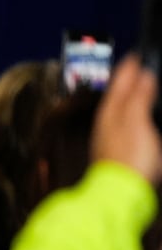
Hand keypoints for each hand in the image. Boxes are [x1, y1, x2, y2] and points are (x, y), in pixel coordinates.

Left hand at [92, 54, 161, 183]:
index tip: (136, 55)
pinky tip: (137, 122)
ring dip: (129, 97)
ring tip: (139, 89)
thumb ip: (139, 98)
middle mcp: (107, 122)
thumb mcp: (137, 122)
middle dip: (128, 80)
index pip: (120, 82)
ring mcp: (110, 138)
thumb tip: (143, 75)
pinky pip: (124, 126)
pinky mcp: (116, 152)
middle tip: (136, 67)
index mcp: (111, 111)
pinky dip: (132, 116)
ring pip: (119, 110)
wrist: (119, 194)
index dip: (129, 68)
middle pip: (118, 95)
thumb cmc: (128, 159)